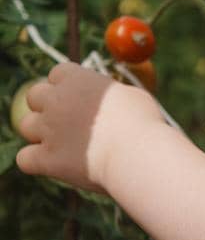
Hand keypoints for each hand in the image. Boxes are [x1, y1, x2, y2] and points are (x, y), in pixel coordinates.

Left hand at [13, 61, 160, 196]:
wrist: (138, 154)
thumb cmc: (144, 124)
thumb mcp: (132, 95)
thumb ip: (110, 95)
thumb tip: (110, 100)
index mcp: (77, 79)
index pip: (58, 74)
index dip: (66, 87)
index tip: (81, 100)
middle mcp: (56, 100)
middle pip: (34, 96)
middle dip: (47, 107)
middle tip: (68, 122)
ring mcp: (48, 129)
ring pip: (26, 126)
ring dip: (40, 134)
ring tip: (63, 145)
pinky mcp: (46, 159)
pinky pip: (24, 158)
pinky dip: (35, 162)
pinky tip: (53, 165)